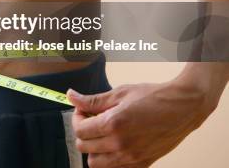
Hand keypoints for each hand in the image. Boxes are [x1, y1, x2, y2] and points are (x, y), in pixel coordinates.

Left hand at [67, 78, 217, 167]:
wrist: (184, 107)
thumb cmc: (153, 96)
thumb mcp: (120, 93)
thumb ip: (92, 100)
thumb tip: (71, 97)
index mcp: (113, 124)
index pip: (79, 130)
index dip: (76, 118)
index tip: (83, 111)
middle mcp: (121, 144)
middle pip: (84, 147)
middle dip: (83, 132)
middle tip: (92, 120)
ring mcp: (132, 157)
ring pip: (96, 163)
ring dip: (94, 149)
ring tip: (102, 133)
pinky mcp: (143, 163)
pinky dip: (110, 159)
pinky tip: (115, 143)